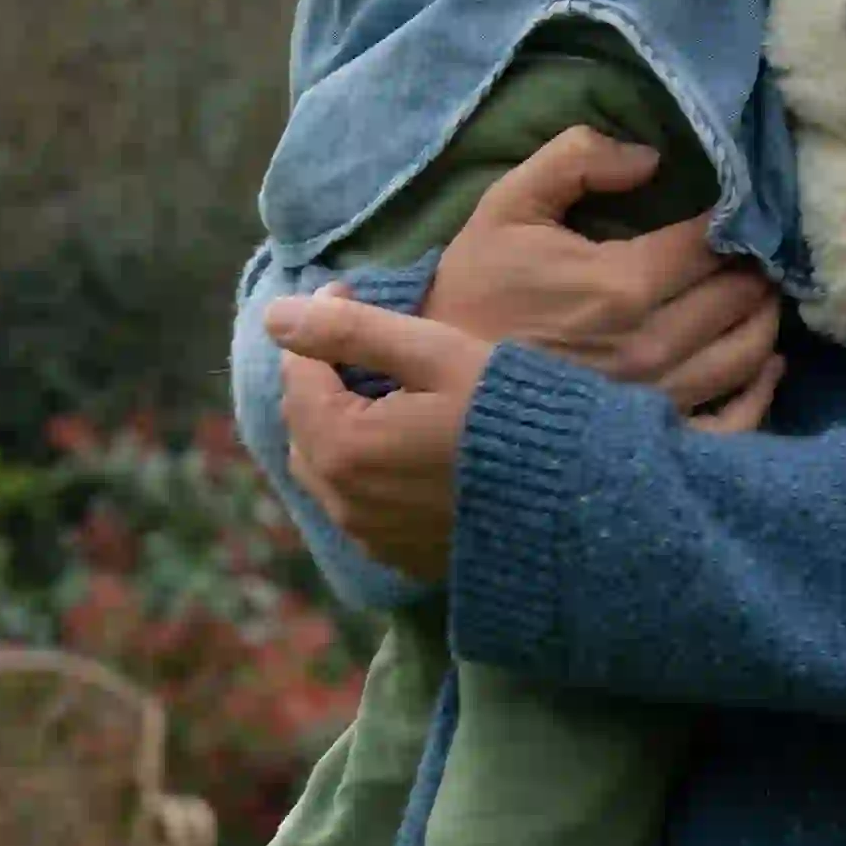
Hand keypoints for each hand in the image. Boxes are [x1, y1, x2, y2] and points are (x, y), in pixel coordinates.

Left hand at [268, 288, 491, 583]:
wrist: (570, 499)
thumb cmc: (507, 413)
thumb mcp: (435, 355)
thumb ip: (354, 331)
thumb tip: (275, 314)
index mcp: (340, 445)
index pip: (299, 372)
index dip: (320, 324)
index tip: (349, 290)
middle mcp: (341, 500)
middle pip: (303, 424)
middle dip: (321, 378)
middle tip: (364, 343)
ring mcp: (368, 534)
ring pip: (325, 467)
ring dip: (337, 424)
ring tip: (382, 391)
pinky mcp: (396, 555)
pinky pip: (356, 503)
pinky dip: (362, 468)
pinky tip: (403, 447)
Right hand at [421, 127, 788, 418]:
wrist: (437, 394)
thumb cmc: (472, 297)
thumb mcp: (506, 208)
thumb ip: (576, 160)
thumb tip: (651, 156)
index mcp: (623, 284)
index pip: (716, 240)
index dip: (737, 216)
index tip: (736, 205)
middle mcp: (655, 345)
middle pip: (744, 293)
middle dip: (754, 262)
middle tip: (750, 247)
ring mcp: (661, 400)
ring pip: (750, 349)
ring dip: (764, 314)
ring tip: (756, 291)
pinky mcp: (657, 440)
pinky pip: (736, 420)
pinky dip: (759, 388)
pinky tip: (763, 363)